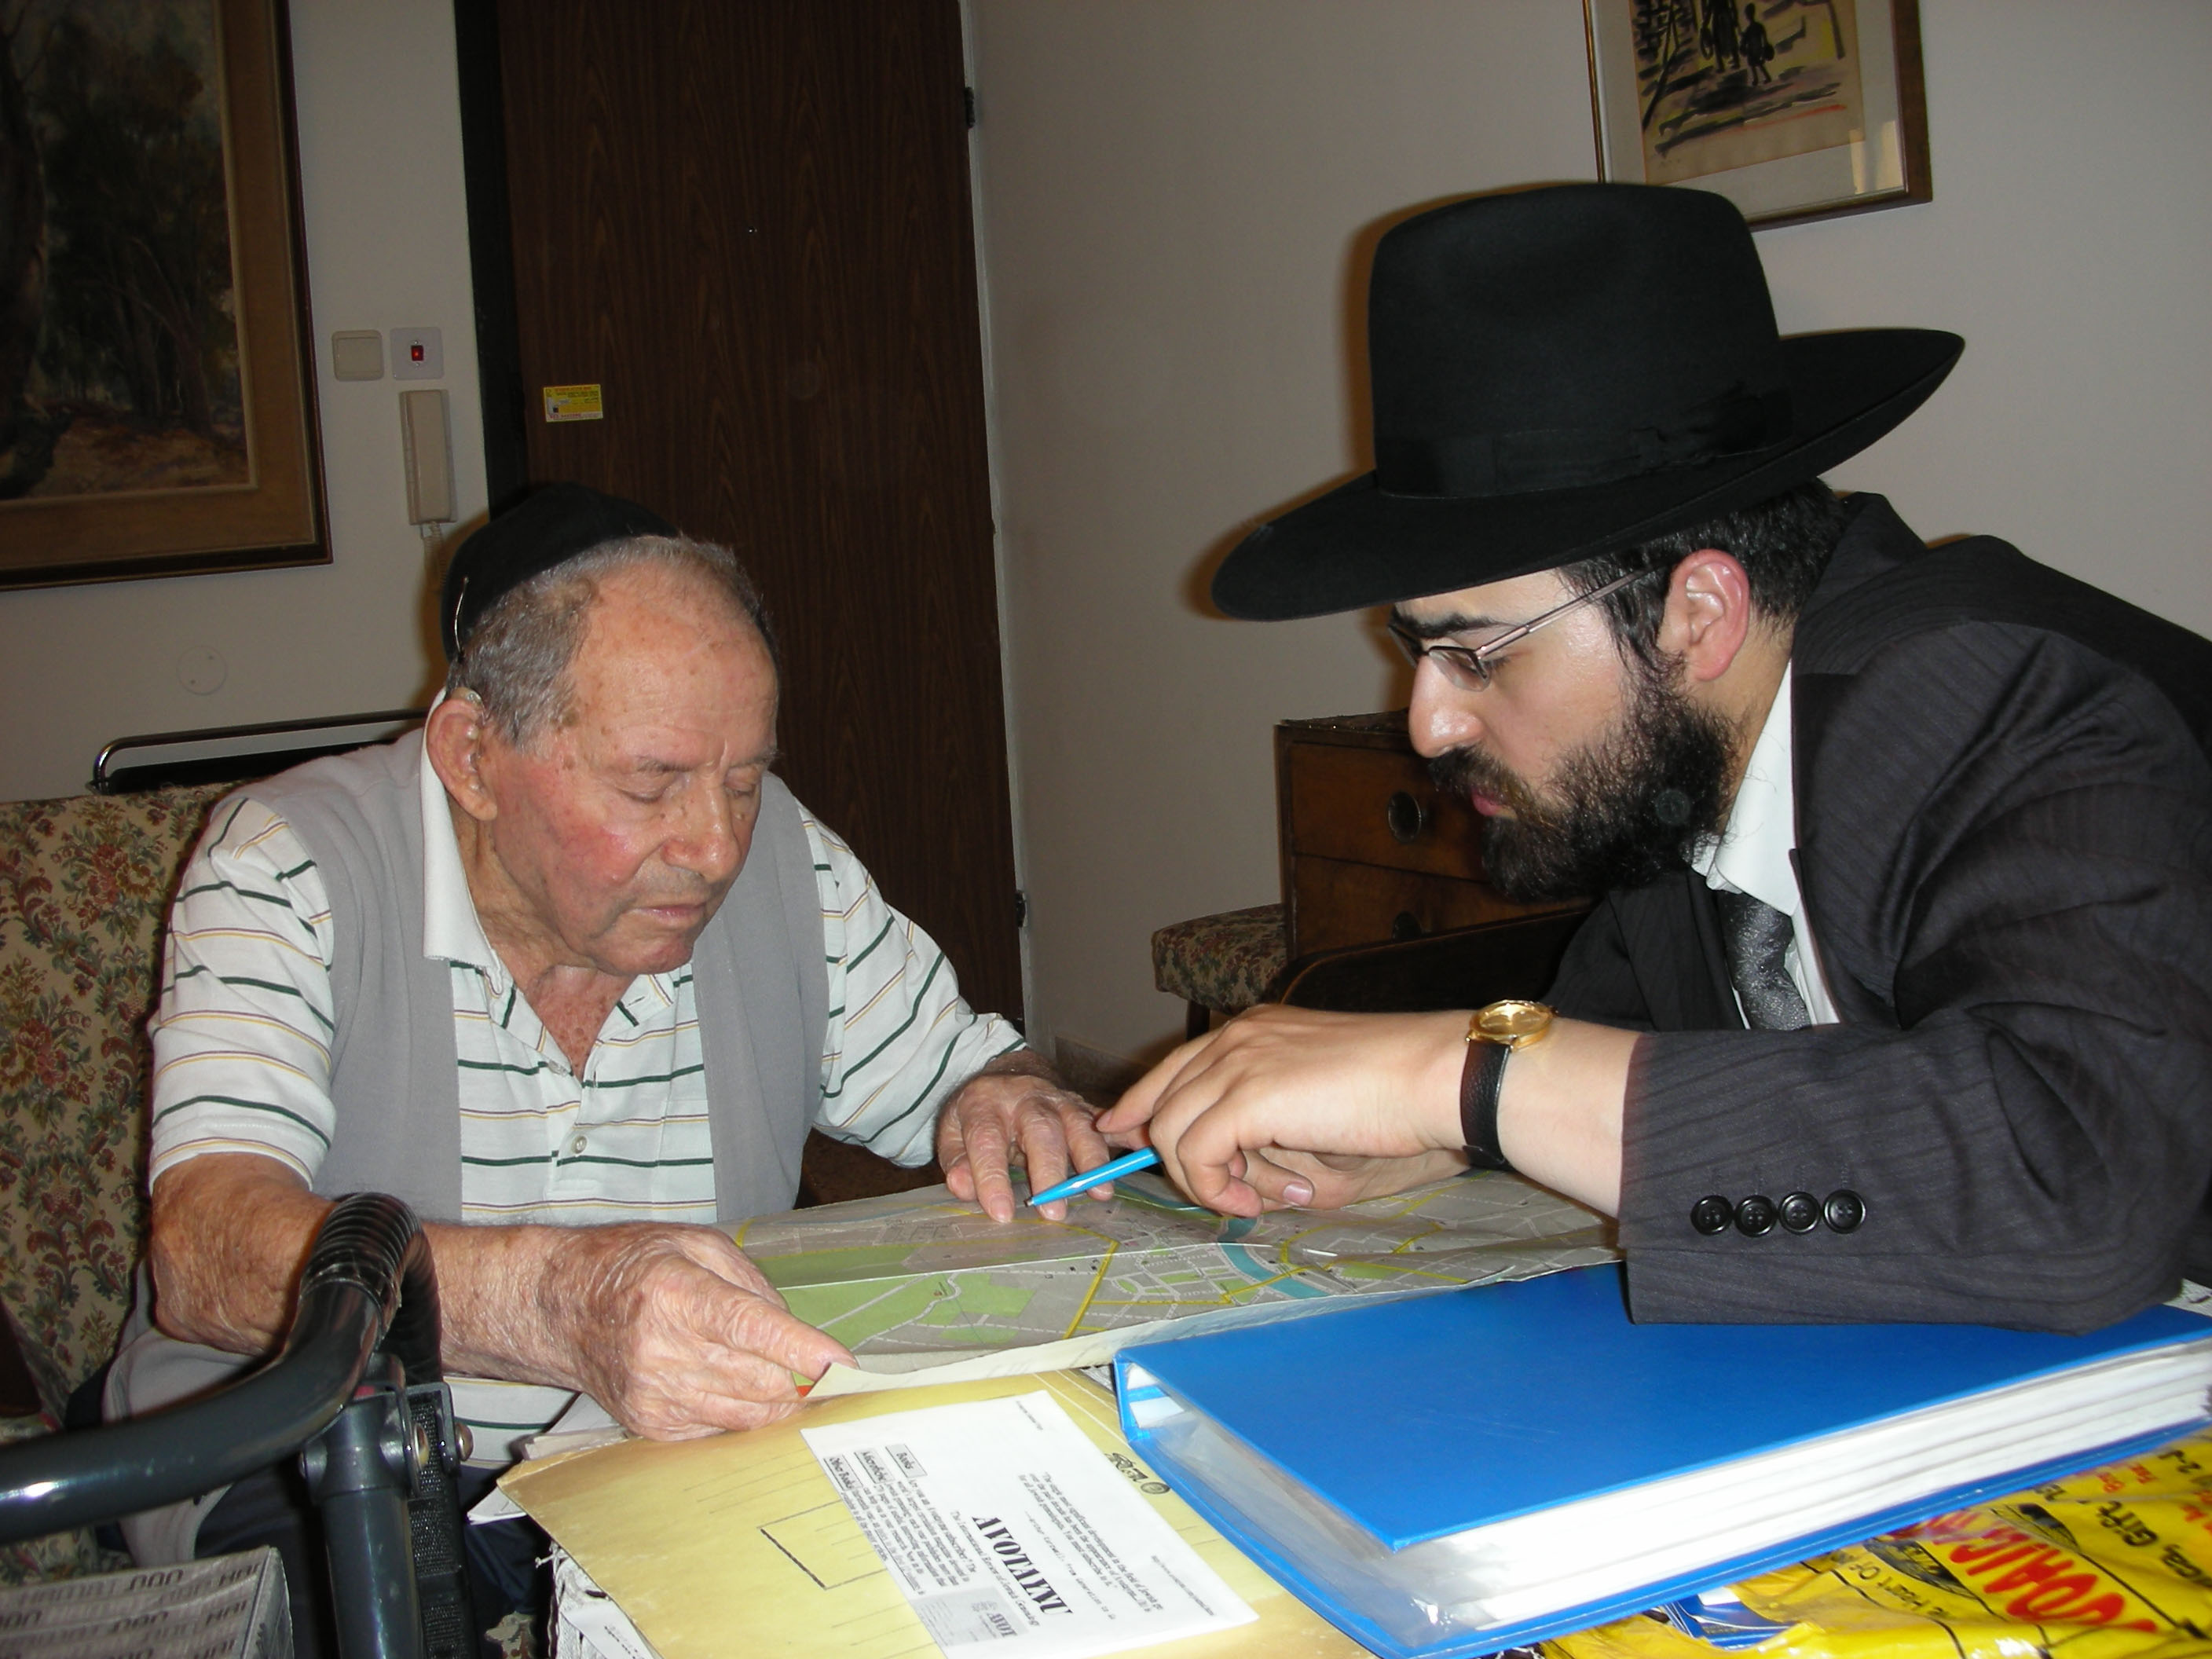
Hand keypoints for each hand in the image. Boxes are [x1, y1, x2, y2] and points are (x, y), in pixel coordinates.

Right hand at [539, 1223, 853, 1438]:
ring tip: (785, 1379)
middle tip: (822, 1371)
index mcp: (676, 1293)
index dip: (801, 1350)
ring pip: (744, 1413)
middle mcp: (662, 1348)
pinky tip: (733, 1386)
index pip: (751, 1329)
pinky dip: (740, 1412)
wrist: (558, 1306)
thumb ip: (749, 1282)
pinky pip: (718, 1429)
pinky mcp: (649, 1423)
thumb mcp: (693, 1244)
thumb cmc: (631, 1265)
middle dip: (799, 1378)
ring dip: (776, 1400)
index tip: (841, 1363)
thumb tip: (791, 1331)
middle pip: (757, 1380)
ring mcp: (654, 1394)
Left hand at [938, 1057, 1119, 1221]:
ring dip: (1091, 1159)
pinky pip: (1109, 1119)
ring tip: (1100, 1193)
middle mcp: (1026, 1098)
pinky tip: (1144, 1146)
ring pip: (1079, 1124)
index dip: (993, 1177)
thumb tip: (963, 1187)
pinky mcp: (1083, 1107)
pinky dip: (1128, 1132)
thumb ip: (956, 1160)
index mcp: (985, 1104)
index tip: (1002, 1213)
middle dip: (1050, 1170)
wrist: (1008, 1075)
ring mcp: (1059, 1100)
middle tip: (1054, 1211)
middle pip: (1040, 1130)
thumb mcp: (953, 1131)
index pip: (987, 1140)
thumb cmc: (979, 1113)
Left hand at [1094, 1005, 1470, 1216]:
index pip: (1177, 1065)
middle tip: (1208, 1192)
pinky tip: (1250, 1202)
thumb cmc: (1396, 1096)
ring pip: (1174, 1131)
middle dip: (1166, 1151)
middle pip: (1163, 1097)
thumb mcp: (1316, 1103)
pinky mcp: (1245, 1096)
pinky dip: (1214, 1187)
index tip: (1123, 1133)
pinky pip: (1196, 1153)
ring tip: (1251, 1201)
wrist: (1432, 1077)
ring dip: (1205, 1179)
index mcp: (1256, 1029)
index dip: (1142, 1102)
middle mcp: (1237, 1037)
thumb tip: (1233, 1170)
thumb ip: (1266, 1125)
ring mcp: (1238, 1061)